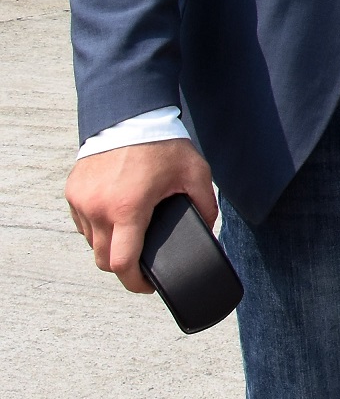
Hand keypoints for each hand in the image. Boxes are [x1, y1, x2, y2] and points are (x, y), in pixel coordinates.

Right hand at [66, 138, 215, 293]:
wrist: (129, 114)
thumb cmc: (162, 144)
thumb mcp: (195, 173)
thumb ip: (205, 204)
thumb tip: (208, 228)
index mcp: (128, 208)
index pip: (122, 264)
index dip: (135, 282)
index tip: (148, 285)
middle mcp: (98, 208)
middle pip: (104, 260)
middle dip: (124, 266)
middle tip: (143, 262)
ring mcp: (81, 201)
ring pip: (92, 242)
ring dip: (110, 244)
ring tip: (132, 233)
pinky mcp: (72, 192)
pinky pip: (84, 222)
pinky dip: (98, 226)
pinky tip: (117, 216)